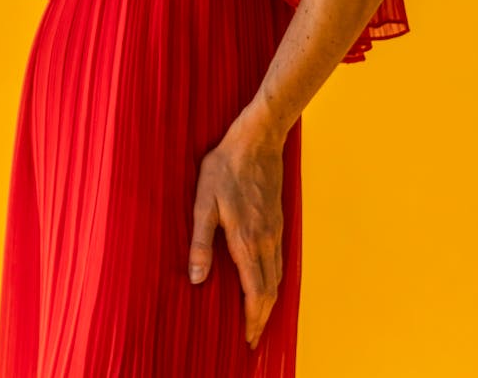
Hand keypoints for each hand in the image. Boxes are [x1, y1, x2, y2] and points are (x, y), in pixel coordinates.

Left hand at [188, 104, 285, 350]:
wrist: (258, 139)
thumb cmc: (226, 167)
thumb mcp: (203, 201)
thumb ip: (200, 241)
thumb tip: (196, 278)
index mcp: (246, 240)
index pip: (255, 291)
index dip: (253, 318)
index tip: (249, 339)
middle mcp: (265, 240)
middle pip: (270, 289)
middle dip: (263, 317)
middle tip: (255, 338)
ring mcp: (275, 229)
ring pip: (278, 276)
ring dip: (270, 301)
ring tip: (260, 317)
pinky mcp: (278, 220)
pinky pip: (280, 259)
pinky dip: (275, 280)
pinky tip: (266, 281)